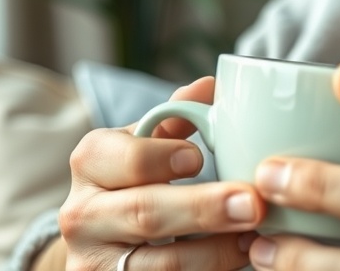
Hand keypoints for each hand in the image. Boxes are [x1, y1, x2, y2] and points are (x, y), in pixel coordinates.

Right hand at [55, 77, 265, 269]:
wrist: (104, 243)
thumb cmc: (137, 180)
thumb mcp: (149, 144)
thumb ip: (178, 115)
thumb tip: (214, 86)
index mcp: (91, 162)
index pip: (122, 158)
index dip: (160, 158)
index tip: (199, 158)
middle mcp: (83, 214)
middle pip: (145, 212)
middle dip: (204, 209)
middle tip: (252, 203)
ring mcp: (95, 262)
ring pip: (161, 263)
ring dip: (217, 252)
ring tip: (257, 236)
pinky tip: (242, 259)